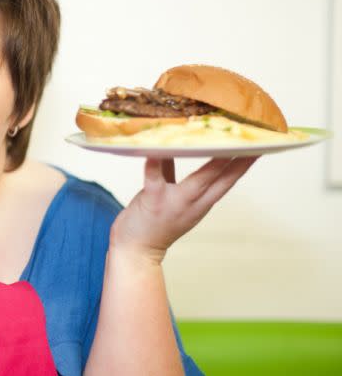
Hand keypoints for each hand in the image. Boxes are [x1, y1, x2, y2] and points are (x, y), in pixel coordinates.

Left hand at [110, 156, 258, 263]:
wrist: (136, 251)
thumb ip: (172, 172)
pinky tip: (153, 150)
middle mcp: (192, 203)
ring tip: (220, 145)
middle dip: (237, 162)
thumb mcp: (172, 197)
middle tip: (252, 143)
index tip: (258, 148)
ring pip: (198, 180)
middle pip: (220, 180)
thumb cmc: (153, 222)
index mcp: (200, 201)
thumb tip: (175, 147)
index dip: (243, 165)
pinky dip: (154, 164)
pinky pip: (154, 178)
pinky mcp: (153, 199)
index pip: (227, 181)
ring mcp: (174, 201)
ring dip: (211, 164)